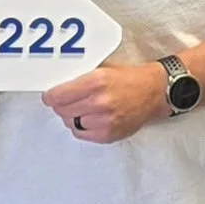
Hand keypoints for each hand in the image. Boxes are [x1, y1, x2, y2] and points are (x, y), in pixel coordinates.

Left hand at [43, 63, 167, 143]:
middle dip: (61, 106)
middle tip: (65, 101)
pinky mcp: (109, 134)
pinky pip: (83, 134)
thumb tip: (57, 87)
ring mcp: (105, 121)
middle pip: (62, 110)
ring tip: (80, 109)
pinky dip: (81, 128)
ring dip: (71, 117)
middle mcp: (99, 102)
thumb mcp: (103, 68)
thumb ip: (81, 78)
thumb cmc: (129, 78)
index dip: (50, 97)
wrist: (155, 92)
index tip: (49, 96)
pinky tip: (88, 119)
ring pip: (71, 123)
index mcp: (96, 82)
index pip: (58, 96)